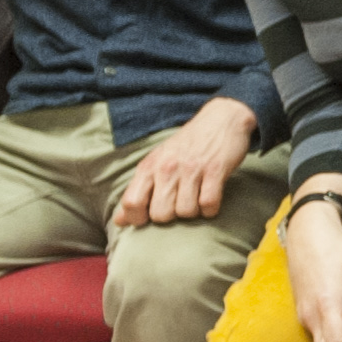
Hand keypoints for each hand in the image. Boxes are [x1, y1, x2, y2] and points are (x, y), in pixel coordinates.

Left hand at [111, 98, 257, 229]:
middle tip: (178, 205)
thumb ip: (137, 192)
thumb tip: (119, 221)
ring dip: (193, 212)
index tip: (150, 217)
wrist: (221, 120)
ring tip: (195, 199)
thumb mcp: (156, 163)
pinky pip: (209, 204)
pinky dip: (210, 209)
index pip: (131, 203)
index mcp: (149, 166)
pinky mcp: (216, 170)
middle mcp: (167, 167)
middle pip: (160, 214)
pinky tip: (209, 200)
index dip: (138, 219)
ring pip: (186, 212)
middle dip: (170, 217)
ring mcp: (191, 169)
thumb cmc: (186, 147)